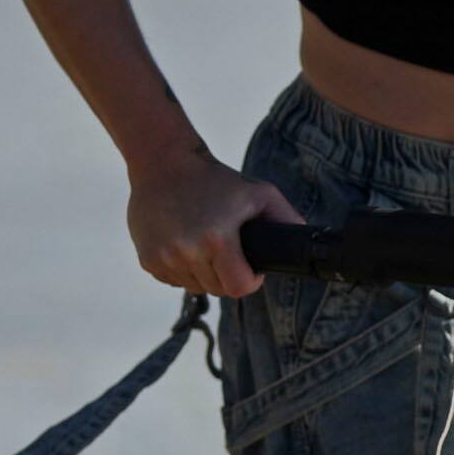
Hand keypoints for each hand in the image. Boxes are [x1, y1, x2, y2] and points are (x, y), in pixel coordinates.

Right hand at [127, 147, 302, 301]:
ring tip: (205, 245)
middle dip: (228, 275)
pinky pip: (174, 281)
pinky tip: (185, 245)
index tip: (249, 269)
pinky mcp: (147, 260)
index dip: (249, 281)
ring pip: (195, 287)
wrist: (163, 164)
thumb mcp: (260, 193)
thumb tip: (305, 242)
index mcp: (217, 239)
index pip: (238, 288)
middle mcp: (187, 252)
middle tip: (228, 251)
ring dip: (204, 273)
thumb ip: (287, 219)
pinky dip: (183, 270)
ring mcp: (164, 257)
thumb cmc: (215, 179)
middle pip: (218, 290)